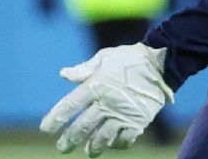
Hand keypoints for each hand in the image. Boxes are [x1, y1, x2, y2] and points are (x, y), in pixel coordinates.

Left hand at [40, 43, 173, 156]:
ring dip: (93, 146)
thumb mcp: (103, 58)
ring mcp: (123, 114)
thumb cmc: (129, 58)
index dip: (56, 118)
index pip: (70, 106)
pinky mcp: (138, 122)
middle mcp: (106, 103)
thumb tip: (63, 75)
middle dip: (70, 139)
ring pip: (103, 137)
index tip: (45, 129)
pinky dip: (117, 144)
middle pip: (83, 126)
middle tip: (61, 148)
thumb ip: (84, 70)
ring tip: (88, 152)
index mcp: (95, 86)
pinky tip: (112, 145)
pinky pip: (125, 139)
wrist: (161, 64)